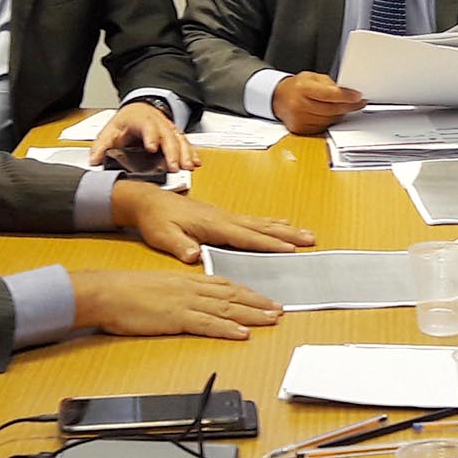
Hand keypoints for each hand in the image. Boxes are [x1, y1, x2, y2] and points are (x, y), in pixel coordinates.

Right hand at [77, 268, 283, 339]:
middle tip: (280, 310)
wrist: (106, 292)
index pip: (225, 285)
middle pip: (232, 295)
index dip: (248, 292)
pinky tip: (242, 334)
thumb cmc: (126, 292)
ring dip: (252, 315)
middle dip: (259, 303)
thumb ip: (179, 293)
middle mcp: (191, 289)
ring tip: (272, 320)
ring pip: (226, 309)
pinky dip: (227, 329)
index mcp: (187, 281)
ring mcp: (185, 303)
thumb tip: (194, 300)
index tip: (265, 298)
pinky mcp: (176, 318)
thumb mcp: (159, 287)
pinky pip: (207, 324)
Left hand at [88, 101, 197, 172]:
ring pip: (180, 139)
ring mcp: (169, 129)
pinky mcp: (176, 136)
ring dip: (185, 154)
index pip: (147, 126)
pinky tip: (195, 163)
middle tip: (174, 167)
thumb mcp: (110, 131)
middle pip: (168, 135)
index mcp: (140, 120)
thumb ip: (102, 147)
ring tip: (188, 167)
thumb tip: (94, 161)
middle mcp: (158, 123)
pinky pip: (186, 143)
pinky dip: (192, 153)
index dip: (151, 136)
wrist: (140, 109)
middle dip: (173, 152)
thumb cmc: (127, 122)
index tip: (153, 148)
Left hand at [113, 180, 315, 262]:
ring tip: (304, 233)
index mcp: (213, 224)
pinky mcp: (222, 216)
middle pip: (261, 227)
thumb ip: (180, 246)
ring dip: (283, 228)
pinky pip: (252, 221)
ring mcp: (224, 215)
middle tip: (310, 239)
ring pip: (260, 222)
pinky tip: (279, 225)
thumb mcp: (163, 236)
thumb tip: (194, 256)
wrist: (147, 201)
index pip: (246, 236)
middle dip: (287, 234)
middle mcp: (223, 217)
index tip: (290, 248)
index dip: (269, 243)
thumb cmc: (156, 220)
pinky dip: (270, 224)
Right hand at [273, 72, 364, 133]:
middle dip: (348, 106)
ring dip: (340, 114)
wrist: (279, 98)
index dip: (346, 96)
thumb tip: (348, 93)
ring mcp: (299, 119)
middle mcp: (299, 105)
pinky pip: (323, 127)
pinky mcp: (300, 130)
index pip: (329, 94)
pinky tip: (330, 114)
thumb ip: (330, 84)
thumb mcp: (312, 77)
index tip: (358, 97)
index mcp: (302, 88)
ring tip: (342, 106)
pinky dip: (330, 121)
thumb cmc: (297, 87)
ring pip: (329, 120)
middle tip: (358, 102)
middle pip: (331, 109)